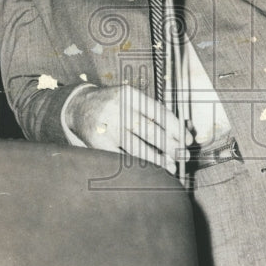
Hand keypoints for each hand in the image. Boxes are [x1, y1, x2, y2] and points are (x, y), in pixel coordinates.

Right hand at [65, 85, 186, 174]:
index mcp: (129, 95)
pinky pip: (122, 158)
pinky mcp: (98, 143)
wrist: (78, 106)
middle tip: (183, 157)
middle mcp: (118, 110)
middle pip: (150, 131)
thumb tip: (182, 130)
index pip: (159, 112)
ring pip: (137, 148)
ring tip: (170, 167)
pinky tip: (149, 171)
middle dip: (171, 146)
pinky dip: (137, 165)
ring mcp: (107, 128)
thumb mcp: (131, 99)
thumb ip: (152, 112)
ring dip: (157, 160)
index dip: (176, 128)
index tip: (187, 140)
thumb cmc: (113, 104)